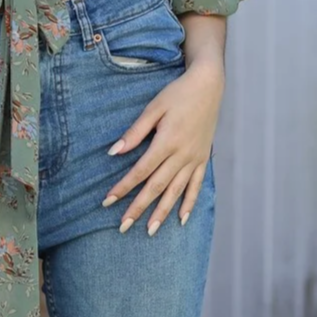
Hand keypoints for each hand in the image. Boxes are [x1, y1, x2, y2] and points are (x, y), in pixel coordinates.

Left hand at [102, 62, 223, 234]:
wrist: (209, 86)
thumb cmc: (178, 94)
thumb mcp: (153, 108)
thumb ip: (135, 132)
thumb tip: (114, 152)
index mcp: (167, 142)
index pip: (140, 171)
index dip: (123, 188)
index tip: (108, 202)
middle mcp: (182, 155)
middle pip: (156, 187)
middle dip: (138, 208)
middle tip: (123, 227)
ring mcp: (194, 159)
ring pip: (176, 192)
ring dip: (162, 212)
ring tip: (150, 230)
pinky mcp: (203, 159)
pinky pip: (196, 186)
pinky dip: (189, 204)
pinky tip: (181, 219)